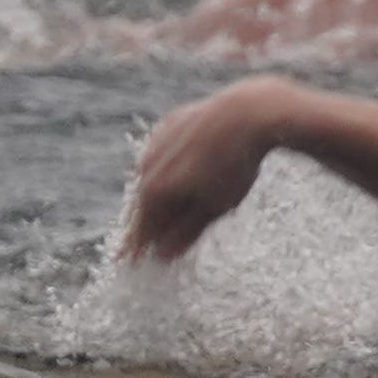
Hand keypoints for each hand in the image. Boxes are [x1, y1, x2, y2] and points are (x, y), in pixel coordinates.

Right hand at [119, 81, 292, 262]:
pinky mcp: (169, 123)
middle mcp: (146, 164)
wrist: (247, 113)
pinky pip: (162, 153)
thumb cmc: (234, 164)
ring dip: (157, 196)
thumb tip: (164, 254)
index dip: (136, 249)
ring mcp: (156, 141)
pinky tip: (179, 177)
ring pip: (150, 176)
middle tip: (148, 244)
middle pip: (143, 203)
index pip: (139, 229)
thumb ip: (187, 232)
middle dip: (147, 224)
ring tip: (166, 213)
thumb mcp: (216, 206)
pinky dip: (167, 169)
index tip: (130, 265)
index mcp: (153, 190)